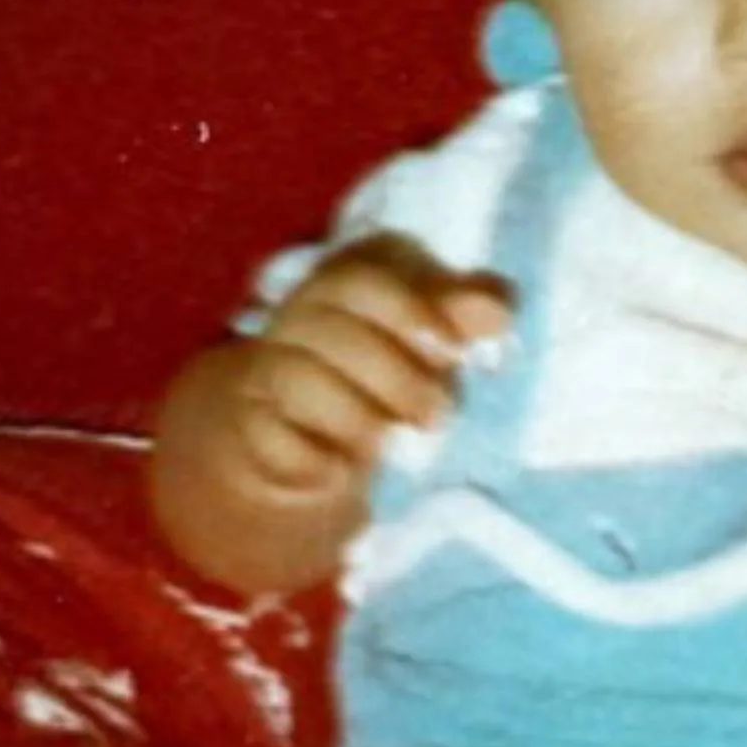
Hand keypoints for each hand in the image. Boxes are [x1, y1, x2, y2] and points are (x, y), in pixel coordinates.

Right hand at [232, 234, 511, 494]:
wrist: (307, 440)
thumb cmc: (386, 377)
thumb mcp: (429, 346)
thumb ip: (463, 319)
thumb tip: (496, 311)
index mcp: (347, 284)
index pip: (362, 274)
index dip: (408, 307)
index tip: (452, 347)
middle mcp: (300, 317)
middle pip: (332, 328)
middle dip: (394, 376)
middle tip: (438, 416)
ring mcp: (267, 370)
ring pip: (297, 378)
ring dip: (354, 417)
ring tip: (390, 444)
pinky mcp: (250, 428)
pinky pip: (270, 437)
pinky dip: (309, 459)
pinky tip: (338, 472)